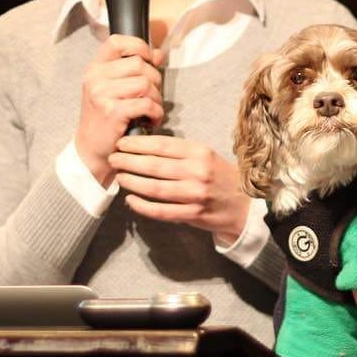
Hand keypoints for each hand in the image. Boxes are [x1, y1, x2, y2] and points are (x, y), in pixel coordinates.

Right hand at [76, 35, 164, 185]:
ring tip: (151, 110)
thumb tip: (158, 54)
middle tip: (152, 97)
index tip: (149, 61)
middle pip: (139, 64)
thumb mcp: (113, 89)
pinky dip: (155, 113)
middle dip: (154, 81)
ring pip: (145, 84)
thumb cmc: (106, 118)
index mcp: (95, 68)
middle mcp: (95, 78)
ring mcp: (101, 94)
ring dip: (156, 99)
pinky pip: (146, 103)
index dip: (138, 46)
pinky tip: (151, 120)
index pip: (117, 41)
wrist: (91, 150)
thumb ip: (132, 70)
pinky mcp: (112, 112)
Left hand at [109, 134, 250, 243]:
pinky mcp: (193, 214)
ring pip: (155, 188)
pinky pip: (161, 211)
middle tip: (113, 158)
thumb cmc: (220, 176)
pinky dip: (143, 206)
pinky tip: (131, 200)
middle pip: (154, 166)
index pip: (162, 146)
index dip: (138, 144)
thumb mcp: (206, 155)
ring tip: (119, 177)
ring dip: (132, 182)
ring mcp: (195, 195)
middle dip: (129, 161)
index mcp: (200, 152)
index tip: (122, 142)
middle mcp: (197, 172)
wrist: (243, 204)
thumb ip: (180, 152)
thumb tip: (145, 146)